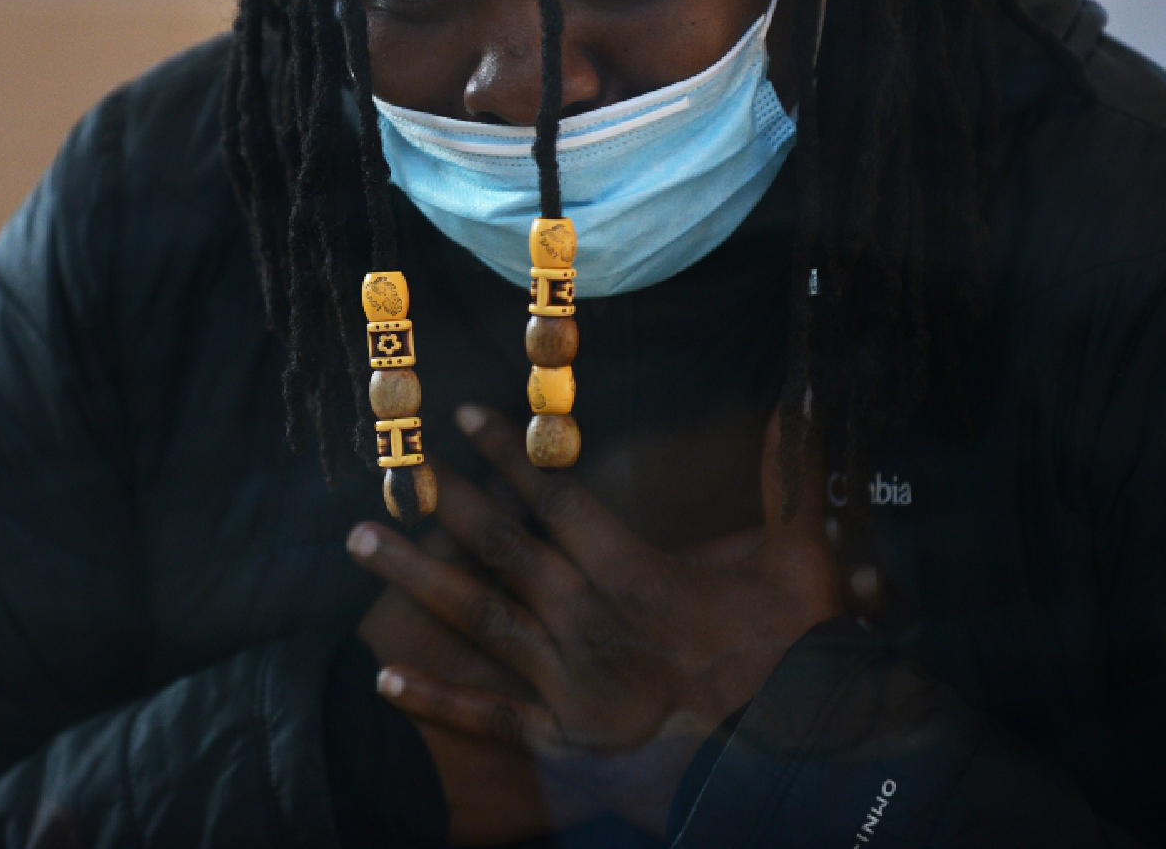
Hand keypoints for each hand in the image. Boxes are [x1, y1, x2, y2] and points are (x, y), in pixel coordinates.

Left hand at [347, 402, 840, 835]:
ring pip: (478, 616)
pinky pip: (489, 716)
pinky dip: (437, 699)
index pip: (557, 499)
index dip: (508, 456)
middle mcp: (589, 618)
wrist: (799, 760)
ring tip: (359, 542)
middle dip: (445, 504)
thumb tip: (795, 404)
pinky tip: (386, 681)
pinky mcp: (565, 740)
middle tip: (396, 472)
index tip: (467, 418)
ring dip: (415, 576)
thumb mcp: (805, 559)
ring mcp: (570, 680)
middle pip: (502, 548)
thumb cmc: (802, 658)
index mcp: (636, 572)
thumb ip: (788, 480)